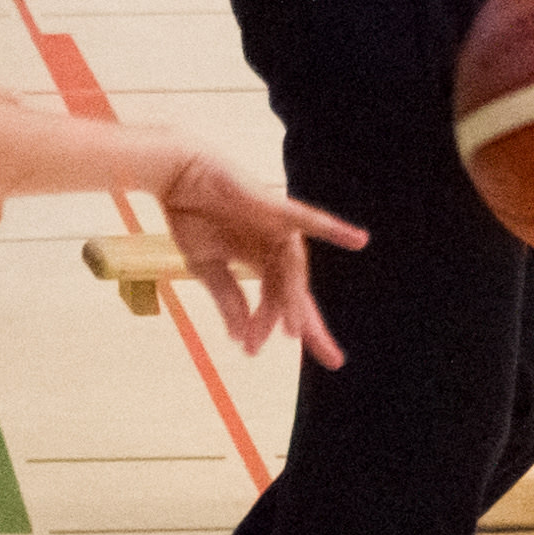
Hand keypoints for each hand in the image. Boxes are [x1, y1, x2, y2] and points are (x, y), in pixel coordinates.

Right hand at [162, 152, 368, 365]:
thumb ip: (227, 298)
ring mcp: (277, 227)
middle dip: (309, 326)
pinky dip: (333, 228)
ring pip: (292, 271)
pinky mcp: (274, 207)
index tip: (262, 354)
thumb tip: (240, 337)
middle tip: (331, 359)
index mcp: (261, 262)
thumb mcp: (206, 266)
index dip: (279, 328)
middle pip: (296, 292)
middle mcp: (275, 247)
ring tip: (292, 330)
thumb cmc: (192, 214)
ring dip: (291, 300)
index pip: (280, 301)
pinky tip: (358, 240)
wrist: (175, 175)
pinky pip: (307, 218)